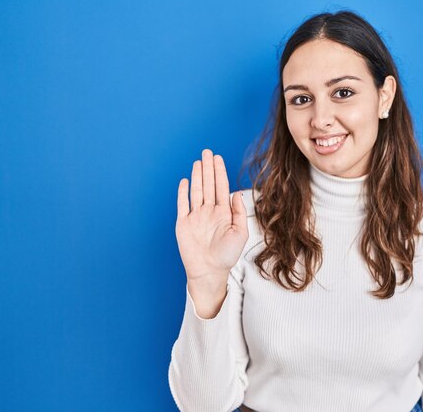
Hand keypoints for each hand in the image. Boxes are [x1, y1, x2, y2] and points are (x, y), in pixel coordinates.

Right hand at [175, 149, 248, 286]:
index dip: (220, 172)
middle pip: (208, 184)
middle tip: (207, 152)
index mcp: (223, 213)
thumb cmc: (227, 255)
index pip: (221, 187)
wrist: (209, 271)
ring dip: (197, 176)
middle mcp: (209, 211)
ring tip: (199, 161)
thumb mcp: (240, 233)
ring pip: (196, 191)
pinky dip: (183, 192)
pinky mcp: (183, 223)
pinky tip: (185, 180)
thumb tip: (236, 193)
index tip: (218, 158)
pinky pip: (182, 204)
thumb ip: (239, 213)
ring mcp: (196, 216)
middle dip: (208, 168)